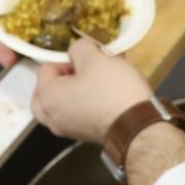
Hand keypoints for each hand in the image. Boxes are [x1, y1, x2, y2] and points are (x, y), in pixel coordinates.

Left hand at [32, 37, 153, 145]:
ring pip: (64, 102)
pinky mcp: (85, 136)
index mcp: (47, 98)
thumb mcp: (95, 58)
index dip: (68, 58)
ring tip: (101, 79)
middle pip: (48, 90)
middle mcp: (52, 118)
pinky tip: (108, 93)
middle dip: (67, 76)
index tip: (88, 58)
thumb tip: (77, 51)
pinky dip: (87, 103)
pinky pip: (78, 114)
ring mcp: (68, 130)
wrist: (138, 127)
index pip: (46, 68)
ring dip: (79, 89)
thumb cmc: (112, 90)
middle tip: (86, 69)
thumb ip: (79, 48)